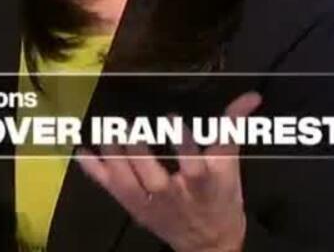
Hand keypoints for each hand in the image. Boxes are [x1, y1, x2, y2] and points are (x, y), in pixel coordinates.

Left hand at [75, 91, 262, 251]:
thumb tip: (252, 96)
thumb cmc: (221, 200)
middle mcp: (175, 196)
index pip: (195, 166)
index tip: (173, 118)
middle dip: (140, 153)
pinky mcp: (135, 209)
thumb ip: (233, 127)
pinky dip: (94, 171)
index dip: (184, 144)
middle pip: (155, 178)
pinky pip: (112, 190)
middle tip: (128, 125)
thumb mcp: (232, 165)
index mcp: (203, 184)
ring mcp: (152, 205)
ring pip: (130, 185)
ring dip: (115, 159)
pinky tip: (82, 151)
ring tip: (106, 134)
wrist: (208, 246)